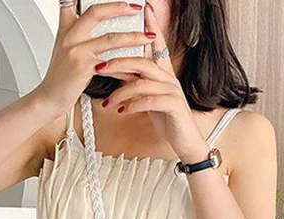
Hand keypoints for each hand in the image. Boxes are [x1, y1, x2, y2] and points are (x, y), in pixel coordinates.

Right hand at [37, 1, 151, 115]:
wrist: (49, 98)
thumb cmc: (61, 78)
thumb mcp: (66, 52)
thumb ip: (80, 38)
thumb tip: (102, 32)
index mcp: (66, 29)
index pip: (73, 3)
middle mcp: (70, 36)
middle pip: (97, 13)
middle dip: (119, 7)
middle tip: (136, 8)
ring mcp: (77, 51)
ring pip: (110, 38)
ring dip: (133, 37)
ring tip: (147, 37)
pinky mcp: (84, 67)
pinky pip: (112, 64)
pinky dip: (126, 67)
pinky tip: (137, 68)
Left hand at [96, 3, 209, 162]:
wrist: (185, 142)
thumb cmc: (167, 119)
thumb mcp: (148, 97)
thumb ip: (135, 82)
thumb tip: (117, 69)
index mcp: (164, 73)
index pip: (157, 44)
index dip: (152, 25)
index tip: (144, 8)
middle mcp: (169, 78)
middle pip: (141, 62)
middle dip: (118, 63)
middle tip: (99, 67)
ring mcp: (172, 91)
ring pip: (141, 82)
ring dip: (120, 92)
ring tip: (108, 102)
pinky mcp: (173, 106)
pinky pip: (149, 101)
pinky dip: (132, 105)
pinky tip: (122, 111)